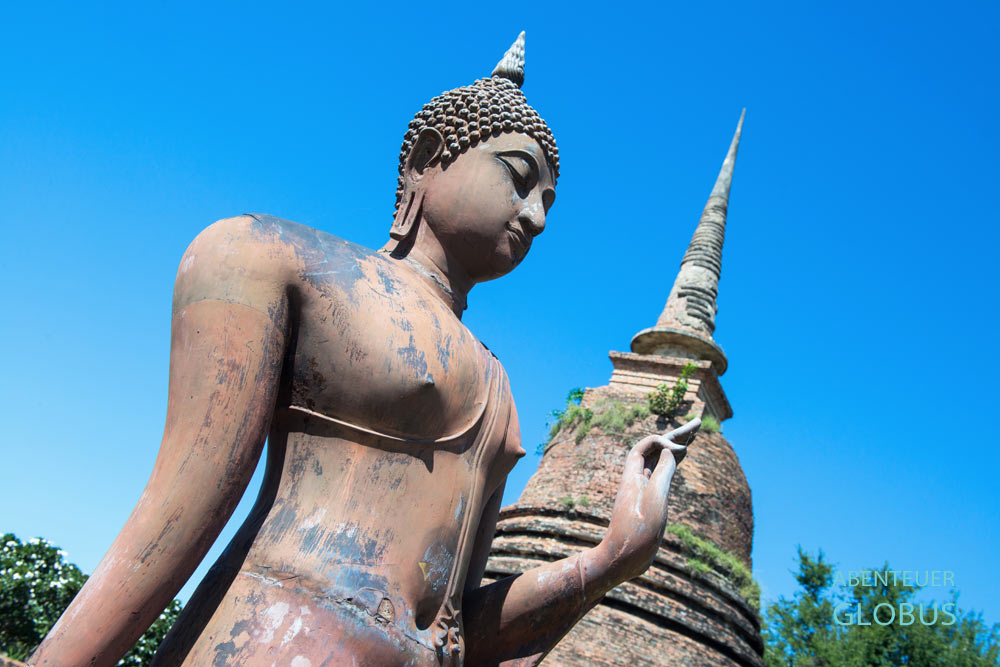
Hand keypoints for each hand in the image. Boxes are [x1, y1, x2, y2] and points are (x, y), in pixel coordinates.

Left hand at [597, 418, 699, 581]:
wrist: (623, 559)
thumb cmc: (638, 530)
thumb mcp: (655, 497)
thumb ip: (664, 470)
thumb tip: (674, 449)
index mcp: (634, 474)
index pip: (648, 444)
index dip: (665, 441)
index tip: (683, 452)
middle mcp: (637, 479)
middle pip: (656, 450)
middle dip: (676, 436)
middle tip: (698, 423)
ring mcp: (643, 491)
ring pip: (660, 462)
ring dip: (675, 448)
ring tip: (691, 436)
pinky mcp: (649, 503)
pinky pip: (661, 476)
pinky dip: (672, 465)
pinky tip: (679, 461)